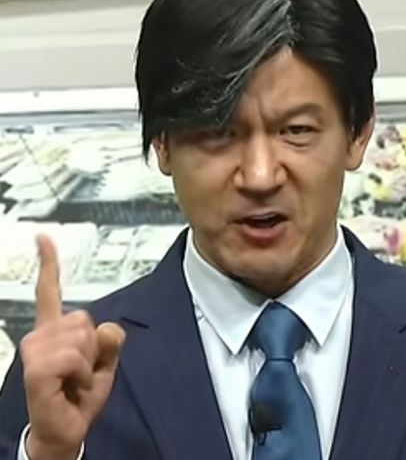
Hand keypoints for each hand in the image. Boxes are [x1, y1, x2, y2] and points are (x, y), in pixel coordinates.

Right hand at [20, 234, 125, 459]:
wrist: (68, 428)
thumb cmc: (81, 393)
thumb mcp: (106, 363)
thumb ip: (111, 341)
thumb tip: (106, 327)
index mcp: (56, 329)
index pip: (50, 291)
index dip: (49, 263)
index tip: (43, 237)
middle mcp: (40, 335)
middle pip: (84, 317)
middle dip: (94, 346)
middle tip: (83, 370)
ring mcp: (35, 351)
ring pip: (82, 335)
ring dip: (90, 362)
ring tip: (76, 379)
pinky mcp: (36, 369)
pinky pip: (74, 355)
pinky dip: (84, 372)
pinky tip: (72, 384)